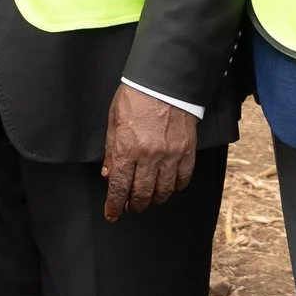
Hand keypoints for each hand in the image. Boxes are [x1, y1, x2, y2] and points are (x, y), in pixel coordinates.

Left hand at [102, 84, 198, 220]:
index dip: (114, 206)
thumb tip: (108, 173)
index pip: (119, 187)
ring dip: (153, 201)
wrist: (165, 81)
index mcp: (126, 148)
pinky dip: (174, 188)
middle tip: (129, 207)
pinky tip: (168, 187)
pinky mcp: (187, 151)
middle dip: (133, 206)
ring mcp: (170, 155)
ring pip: (162, 191)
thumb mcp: (114, 121)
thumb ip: (111, 149)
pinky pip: (182, 180)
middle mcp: (148, 156)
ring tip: (148, 200)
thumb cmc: (136, 97)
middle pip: (140, 194)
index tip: (112, 214)